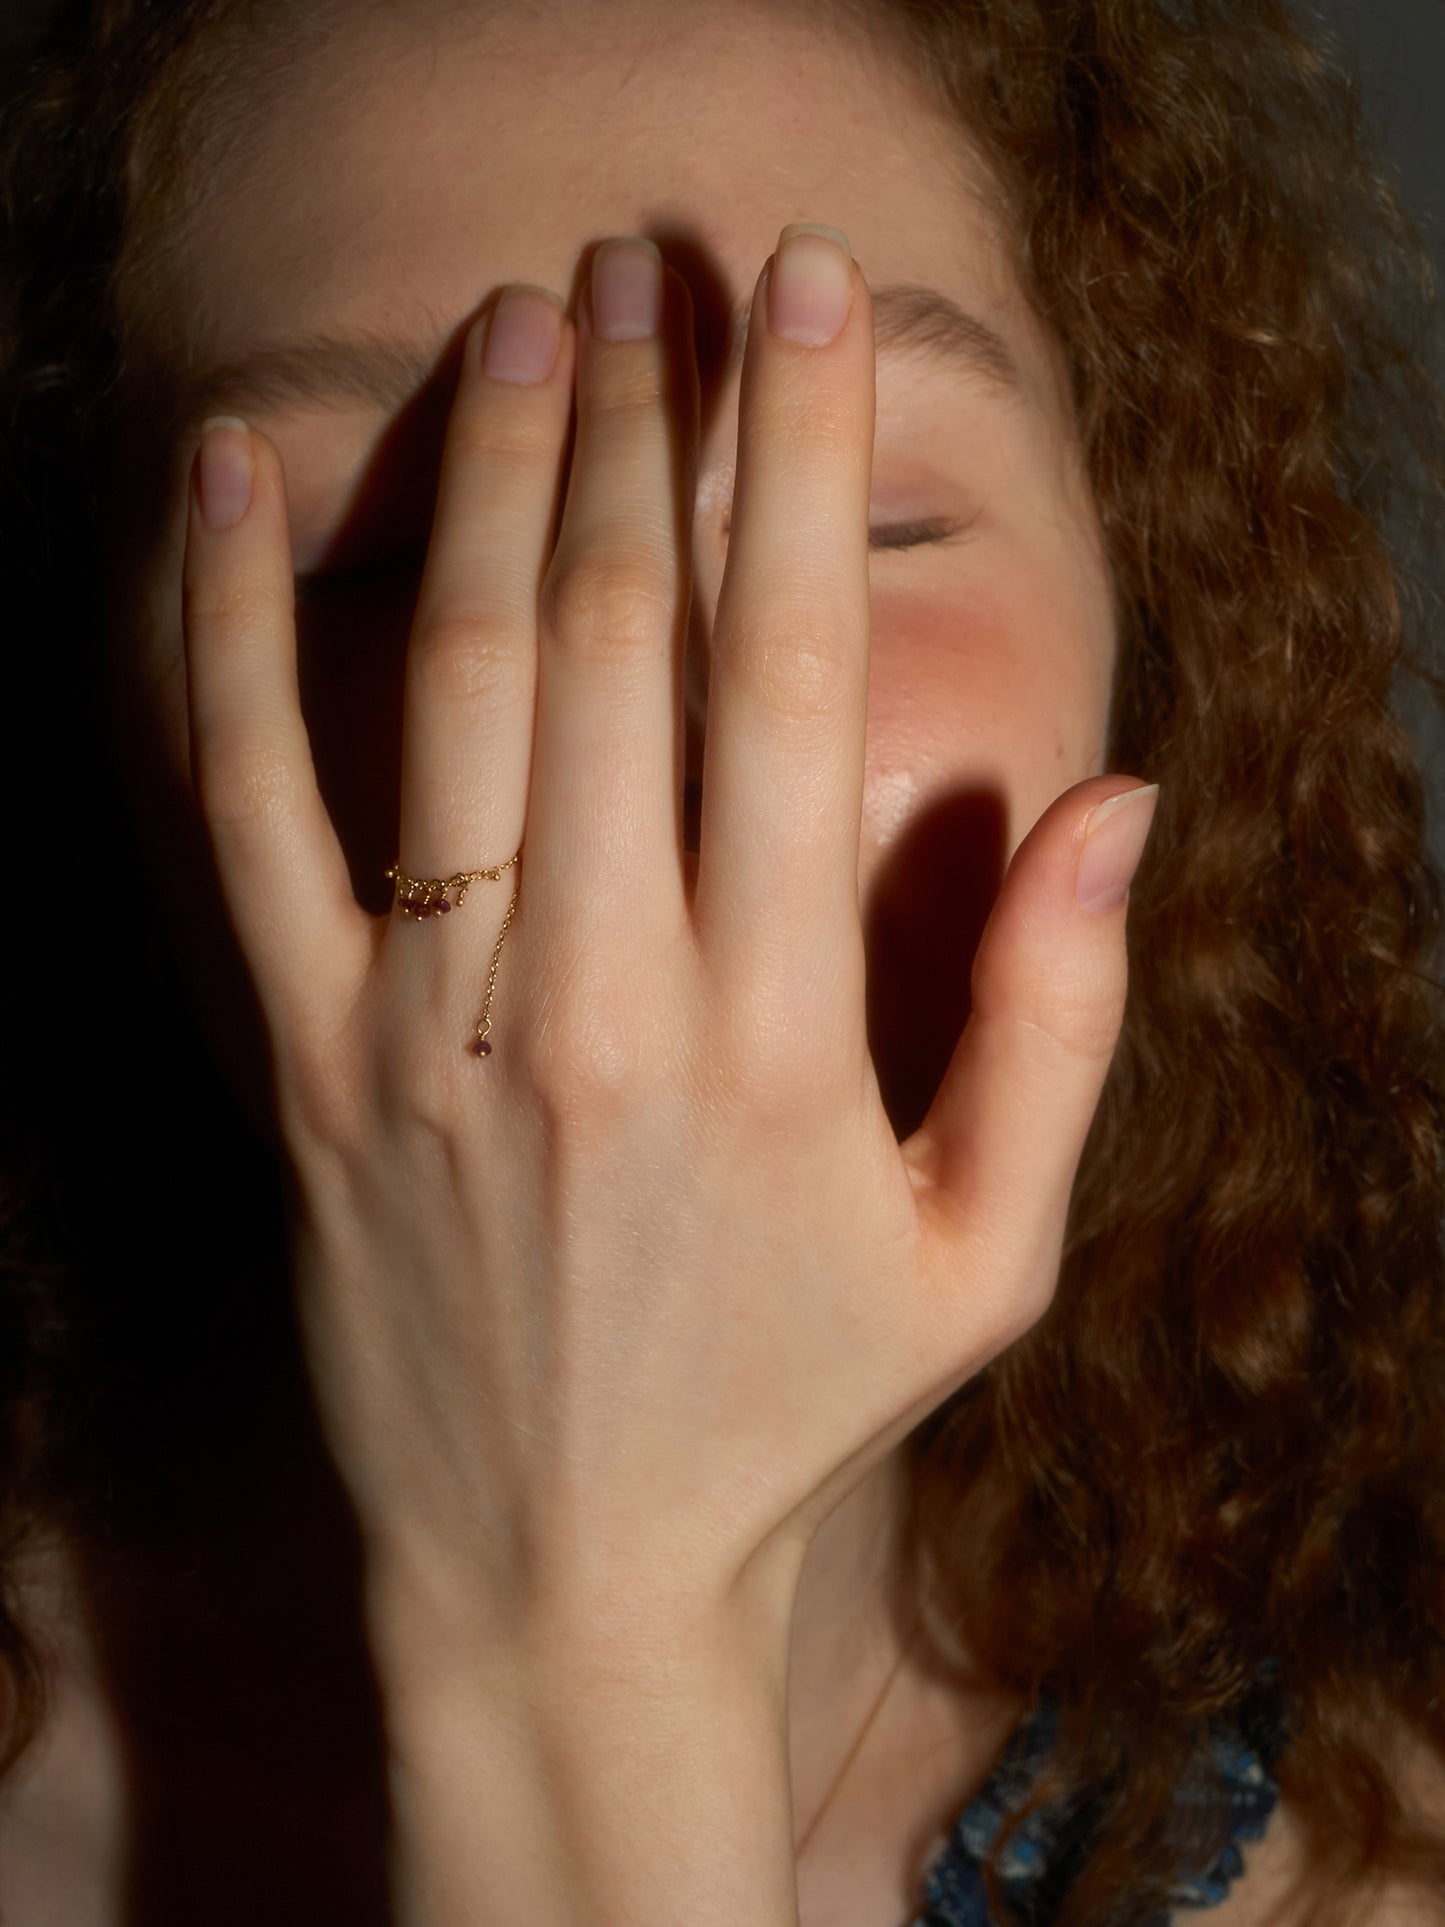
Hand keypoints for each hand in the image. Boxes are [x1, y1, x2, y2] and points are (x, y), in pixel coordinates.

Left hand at [179, 226, 1157, 1648]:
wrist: (553, 1571)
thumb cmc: (786, 1407)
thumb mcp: (986, 1255)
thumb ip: (1064, 1024)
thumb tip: (1120, 800)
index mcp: (775, 1034)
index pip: (790, 682)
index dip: (796, 466)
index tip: (802, 304)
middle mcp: (593, 1003)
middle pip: (612, 641)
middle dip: (642, 423)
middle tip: (658, 264)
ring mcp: (424, 1029)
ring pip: (445, 689)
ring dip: (484, 477)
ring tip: (522, 320)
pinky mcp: (299, 1063)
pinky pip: (236, 812)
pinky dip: (225, 631)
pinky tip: (222, 477)